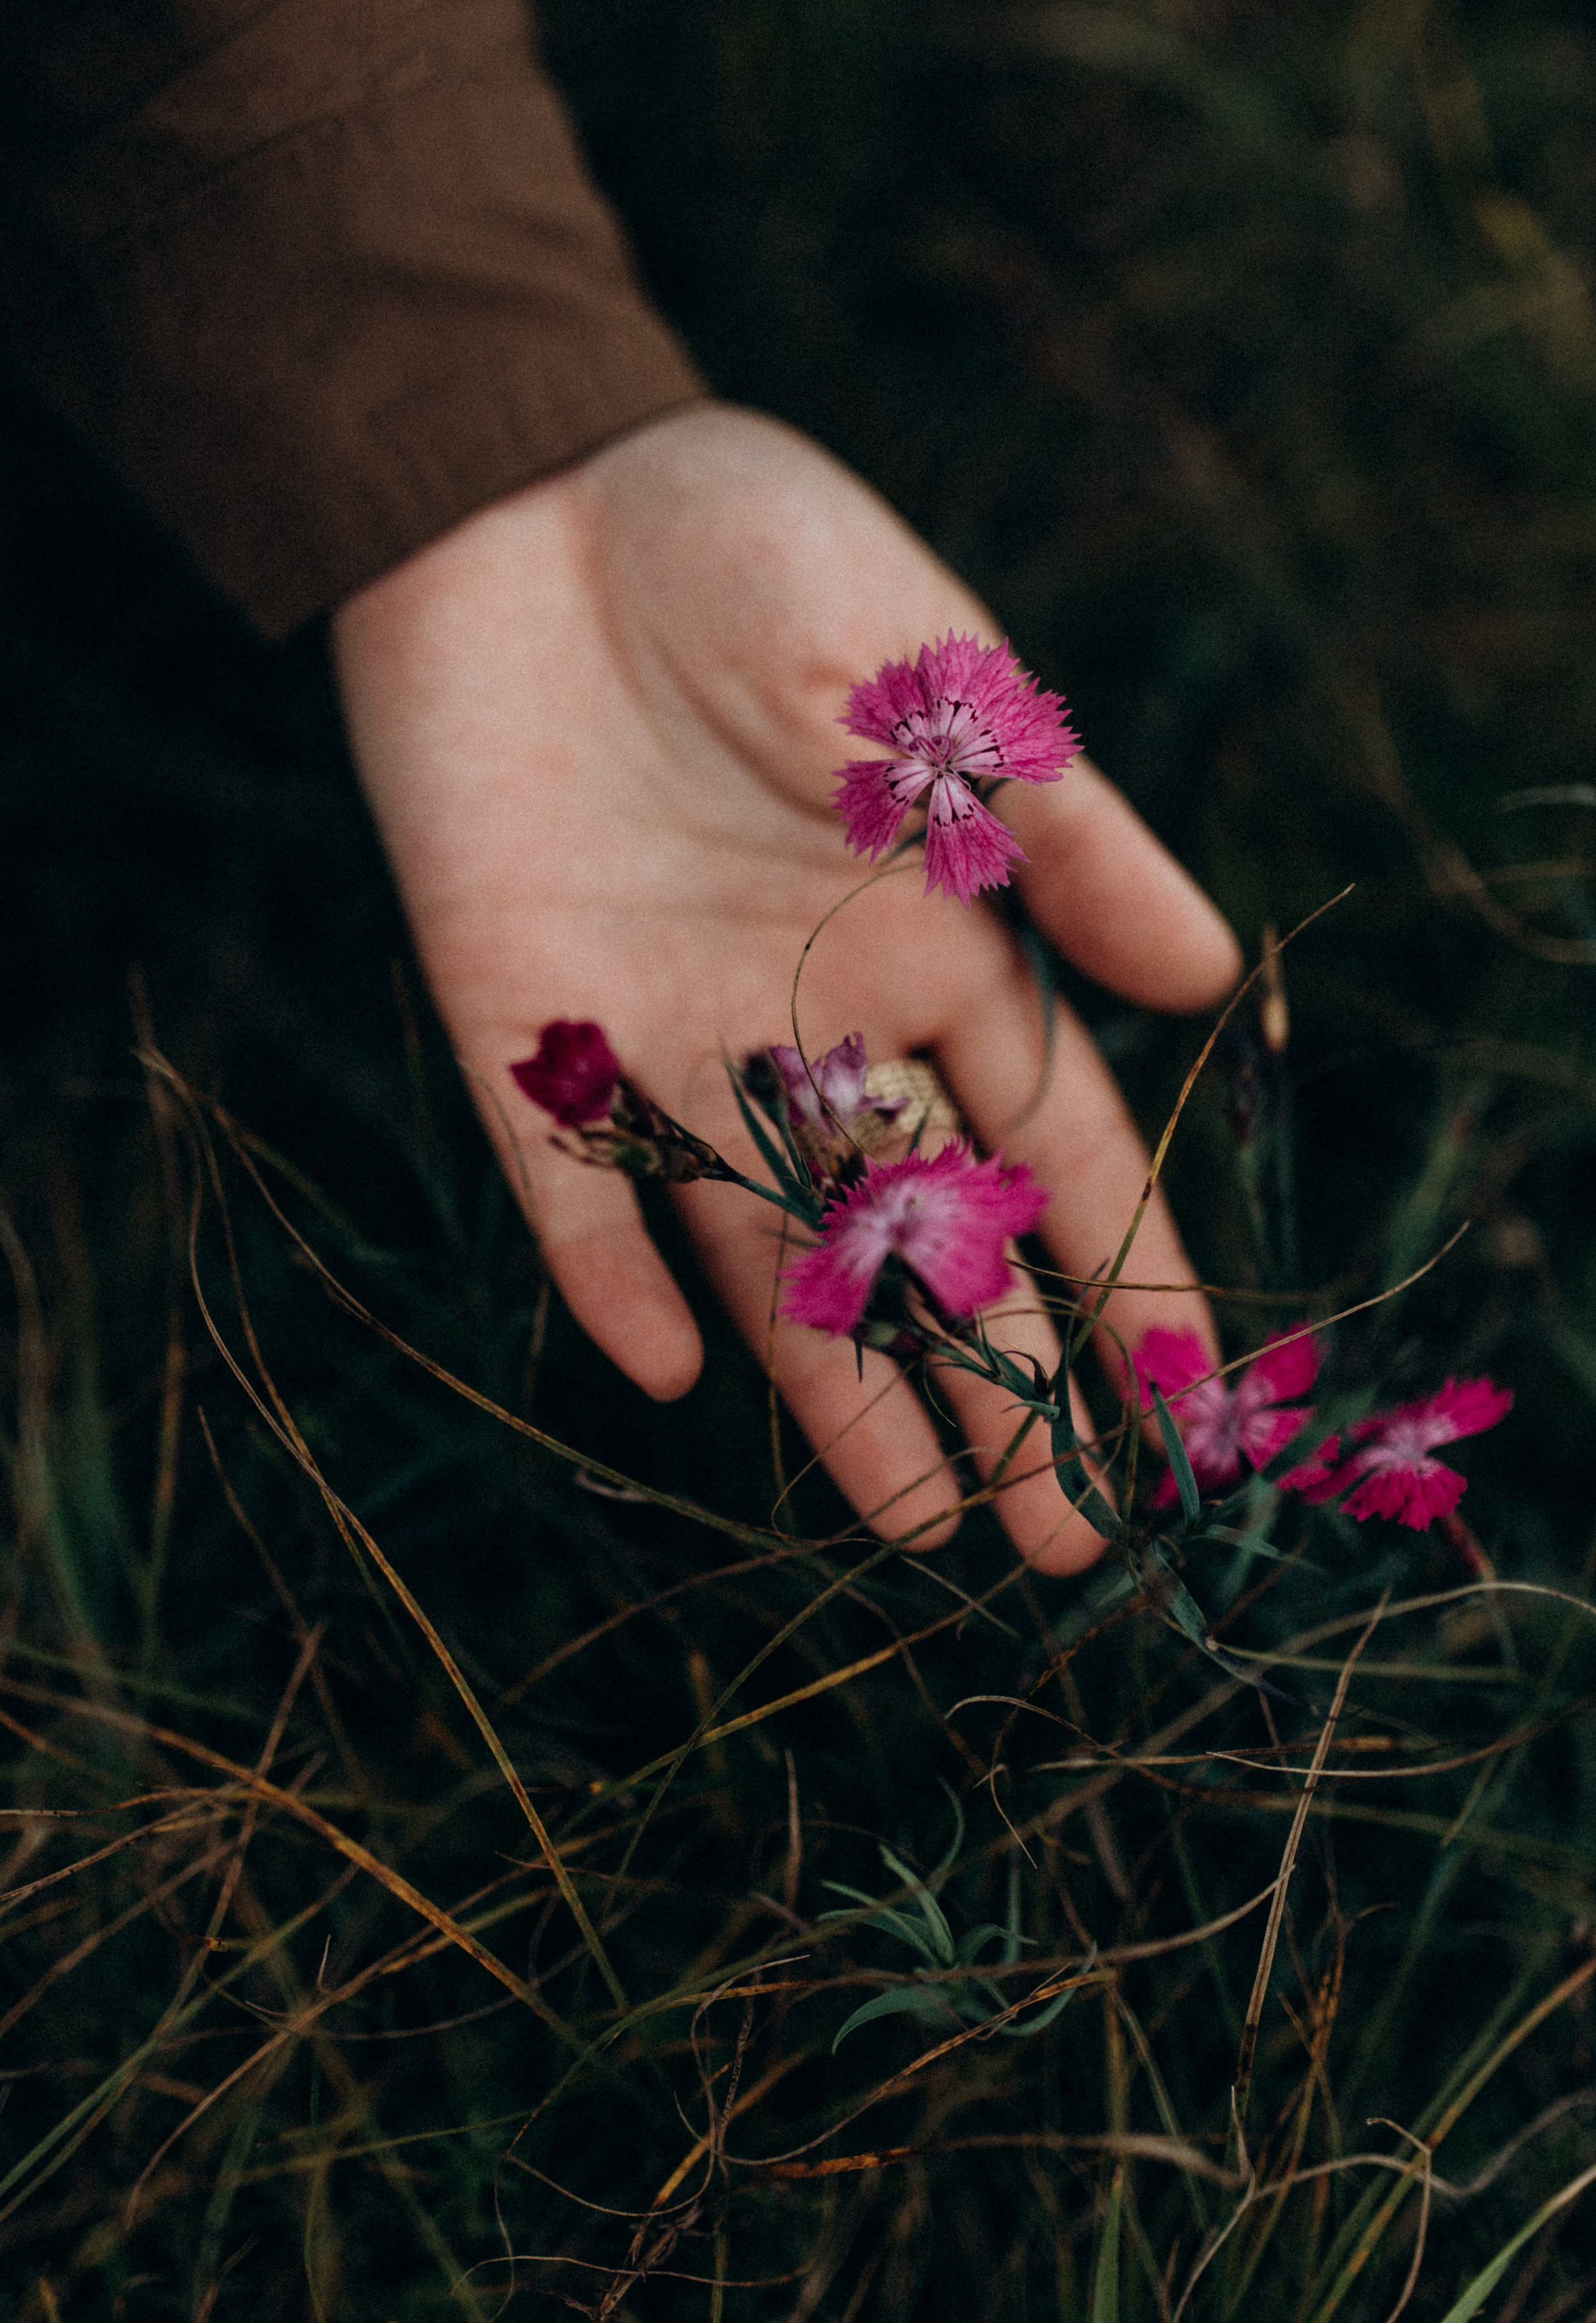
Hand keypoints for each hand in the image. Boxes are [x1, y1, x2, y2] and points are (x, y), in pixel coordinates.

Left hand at [332, 403, 1239, 1570]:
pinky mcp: (525, 1033)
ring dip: (840, 1386)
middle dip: (1007, 1384)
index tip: (1189, 1402)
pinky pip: (572, 1186)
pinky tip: (671, 1377)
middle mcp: (812, 1016)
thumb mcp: (931, 669)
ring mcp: (669, 1037)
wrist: (516, 497)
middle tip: (1072, 1543)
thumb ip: (1061, 828)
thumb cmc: (748, 550)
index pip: (1054, 1144)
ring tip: (916, 1534)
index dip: (1128, 1269)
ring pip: (770, 1250)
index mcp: (931, 937)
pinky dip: (613, 1273)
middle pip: (929, 1238)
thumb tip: (1210, 983)